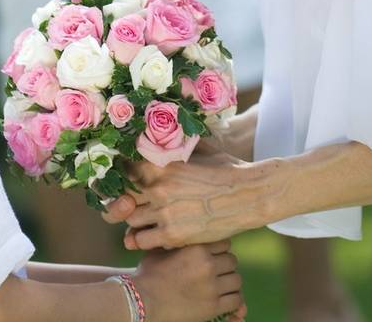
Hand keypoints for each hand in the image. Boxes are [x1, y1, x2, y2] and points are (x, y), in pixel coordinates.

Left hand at [102, 153, 270, 249]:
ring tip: (146, 218)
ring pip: (130, 219)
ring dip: (136, 219)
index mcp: (160, 163)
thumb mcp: (198, 148)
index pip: (123, 168)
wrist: (250, 195)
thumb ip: (174, 143)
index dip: (120, 173)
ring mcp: (164, 212)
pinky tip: (155, 233)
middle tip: (133, 201)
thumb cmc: (226, 169)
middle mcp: (158, 187)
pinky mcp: (173, 235)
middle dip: (126, 198)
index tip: (125, 178)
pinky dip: (145, 238)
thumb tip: (157, 130)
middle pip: (123, 195)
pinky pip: (142, 240)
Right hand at [133, 241, 244, 321]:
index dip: (218, 249)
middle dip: (224, 265)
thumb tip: (184, 234)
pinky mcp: (214, 306)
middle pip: (232, 261)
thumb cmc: (148, 274)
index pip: (224, 243)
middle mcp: (207, 265)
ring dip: (229, 282)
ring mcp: (212, 287)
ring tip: (220, 284)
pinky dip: (232, 298)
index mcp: (196, 248)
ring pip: (236, 280)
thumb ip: (176, 241)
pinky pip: (236, 300)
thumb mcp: (159, 250)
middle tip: (215, 271)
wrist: (142, 300)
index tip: (213, 255)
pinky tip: (223, 298)